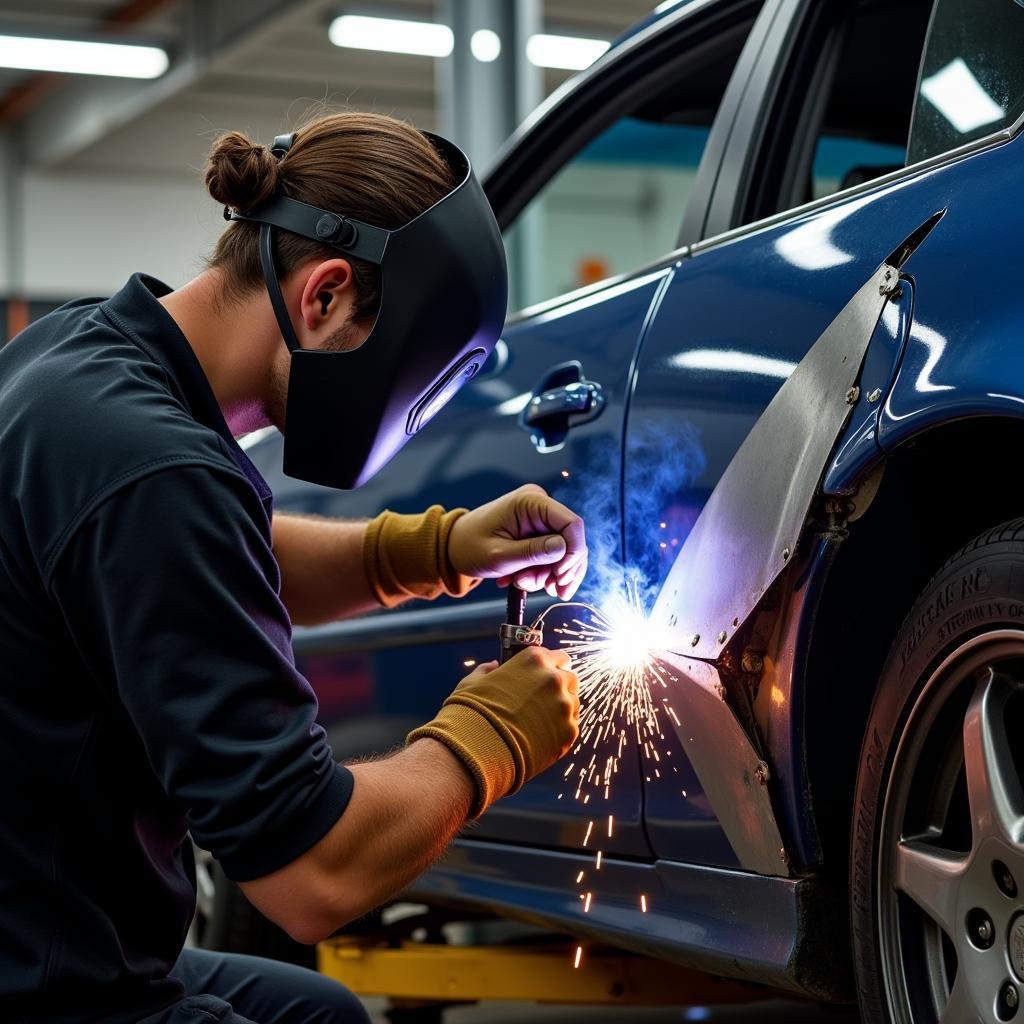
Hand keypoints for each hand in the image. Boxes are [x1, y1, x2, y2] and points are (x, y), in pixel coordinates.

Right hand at [406, 647, 578, 816]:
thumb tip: (493, 667)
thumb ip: (488, 670)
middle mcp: (554, 679)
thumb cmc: (472, 714)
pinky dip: (560, 730)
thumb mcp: (474, 682)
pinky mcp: (569, 733)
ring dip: (560, 709)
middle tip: (541, 701)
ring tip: (538, 722)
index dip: (550, 667)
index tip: (543, 677)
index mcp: (534, 660)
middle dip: (559, 686)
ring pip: (573, 703)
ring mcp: (565, 706)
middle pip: (570, 678)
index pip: (558, 656)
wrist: (477, 750)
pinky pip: (571, 726)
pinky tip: (540, 736)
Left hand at [448, 484, 586, 598]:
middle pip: (571, 541)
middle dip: (559, 570)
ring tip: (522, 583)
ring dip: (548, 574)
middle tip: (542, 588)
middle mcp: (541, 505)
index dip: (573, 554)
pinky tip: (521, 580)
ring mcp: (541, 519)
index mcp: (531, 501)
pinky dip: (542, 572)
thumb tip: (563, 549)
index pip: (572, 524)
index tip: (559, 578)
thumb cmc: (469, 547)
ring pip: (564, 552)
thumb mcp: (499, 556)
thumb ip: (531, 553)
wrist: (454, 547)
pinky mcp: (539, 532)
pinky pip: (553, 555)